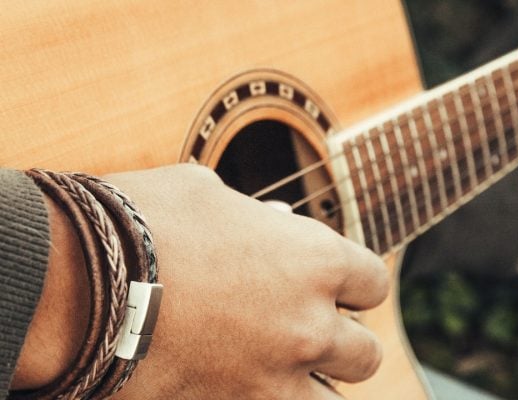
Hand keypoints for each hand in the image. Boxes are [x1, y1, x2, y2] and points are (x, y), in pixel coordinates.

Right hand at [15, 164, 388, 398]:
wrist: (75, 282)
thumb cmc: (142, 222)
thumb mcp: (210, 196)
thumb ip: (259, 217)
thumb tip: (279, 223)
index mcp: (315, 260)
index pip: (373, 282)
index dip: (355, 284)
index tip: (335, 285)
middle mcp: (309, 324)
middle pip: (364, 353)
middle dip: (343, 343)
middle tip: (308, 329)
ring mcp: (274, 377)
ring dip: (314, 384)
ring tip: (282, 367)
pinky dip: (269, 397)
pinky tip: (243, 381)